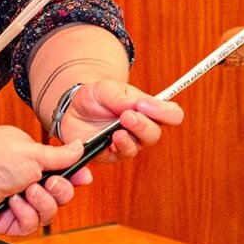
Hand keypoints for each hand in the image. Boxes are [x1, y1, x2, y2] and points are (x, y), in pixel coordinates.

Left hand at [0, 127, 92, 236]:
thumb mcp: (33, 152)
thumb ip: (60, 156)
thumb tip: (79, 146)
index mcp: (28, 159)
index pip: (59, 171)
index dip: (73, 175)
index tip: (84, 176)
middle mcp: (22, 180)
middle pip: (58, 194)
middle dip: (60, 189)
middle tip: (52, 183)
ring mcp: (13, 202)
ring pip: (47, 212)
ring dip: (42, 202)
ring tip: (28, 191)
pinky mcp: (4, 223)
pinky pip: (29, 225)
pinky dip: (24, 214)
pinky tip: (13, 203)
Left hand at [56, 78, 183, 162]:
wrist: (73, 110)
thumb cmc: (95, 97)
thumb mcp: (105, 88)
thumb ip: (119, 96)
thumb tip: (133, 106)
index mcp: (148, 109)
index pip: (171, 114)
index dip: (164, 112)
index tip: (144, 105)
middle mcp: (142, 128)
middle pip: (155, 133)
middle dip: (142, 125)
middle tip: (127, 116)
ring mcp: (129, 142)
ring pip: (139, 146)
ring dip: (129, 137)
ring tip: (118, 130)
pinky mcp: (113, 154)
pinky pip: (121, 155)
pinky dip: (117, 147)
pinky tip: (111, 139)